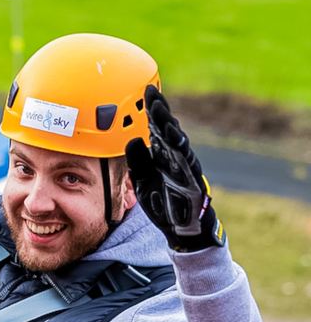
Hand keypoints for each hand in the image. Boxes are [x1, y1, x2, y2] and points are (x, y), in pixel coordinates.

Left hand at [126, 85, 225, 251]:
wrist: (181, 228)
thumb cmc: (164, 202)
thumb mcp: (143, 181)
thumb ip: (138, 162)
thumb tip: (131, 140)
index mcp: (163, 156)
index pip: (155, 130)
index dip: (150, 112)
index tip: (142, 93)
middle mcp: (174, 157)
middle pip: (166, 130)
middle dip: (158, 111)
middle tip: (149, 93)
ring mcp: (184, 167)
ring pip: (176, 141)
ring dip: (167, 124)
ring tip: (158, 110)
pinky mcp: (191, 179)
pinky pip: (185, 160)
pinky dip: (179, 147)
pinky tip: (172, 135)